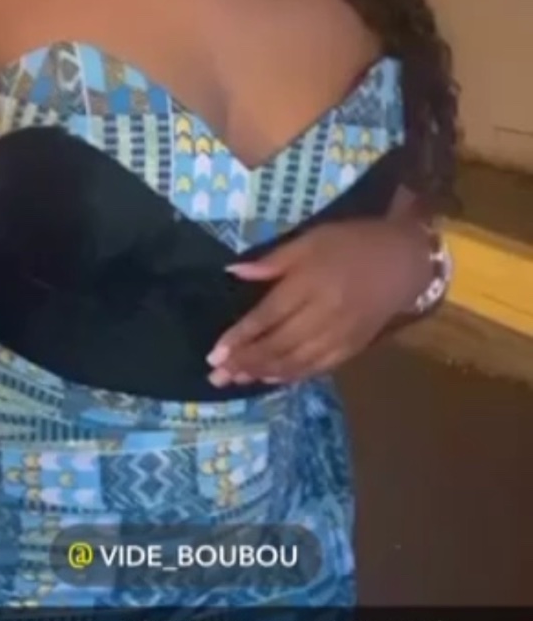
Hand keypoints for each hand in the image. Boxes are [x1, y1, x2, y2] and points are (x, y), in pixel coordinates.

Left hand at [207, 218, 431, 385]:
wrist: (406, 260)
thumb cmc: (352, 243)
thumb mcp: (312, 240)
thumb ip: (273, 260)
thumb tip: (234, 273)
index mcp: (311, 283)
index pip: (267, 316)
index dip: (239, 337)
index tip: (214, 354)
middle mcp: (324, 314)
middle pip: (278, 345)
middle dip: (245, 362)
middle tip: (217, 376)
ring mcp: (340, 335)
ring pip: (296, 362)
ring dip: (264, 373)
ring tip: (237, 380)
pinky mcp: (353, 347)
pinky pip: (317, 368)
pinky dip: (292, 376)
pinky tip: (271, 379)